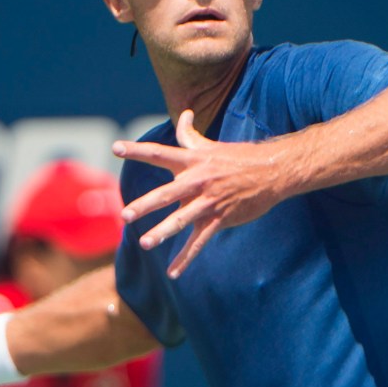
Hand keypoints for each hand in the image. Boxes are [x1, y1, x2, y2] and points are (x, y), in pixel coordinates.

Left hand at [113, 110, 286, 277]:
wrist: (272, 172)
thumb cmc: (237, 157)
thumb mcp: (210, 145)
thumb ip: (190, 134)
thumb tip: (185, 113)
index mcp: (192, 161)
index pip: (159, 153)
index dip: (137, 150)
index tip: (115, 147)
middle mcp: (198, 181)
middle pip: (167, 193)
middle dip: (146, 205)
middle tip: (125, 215)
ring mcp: (209, 201)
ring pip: (183, 220)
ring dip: (164, 233)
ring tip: (145, 244)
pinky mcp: (220, 219)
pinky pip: (200, 241)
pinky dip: (186, 258)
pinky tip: (173, 273)